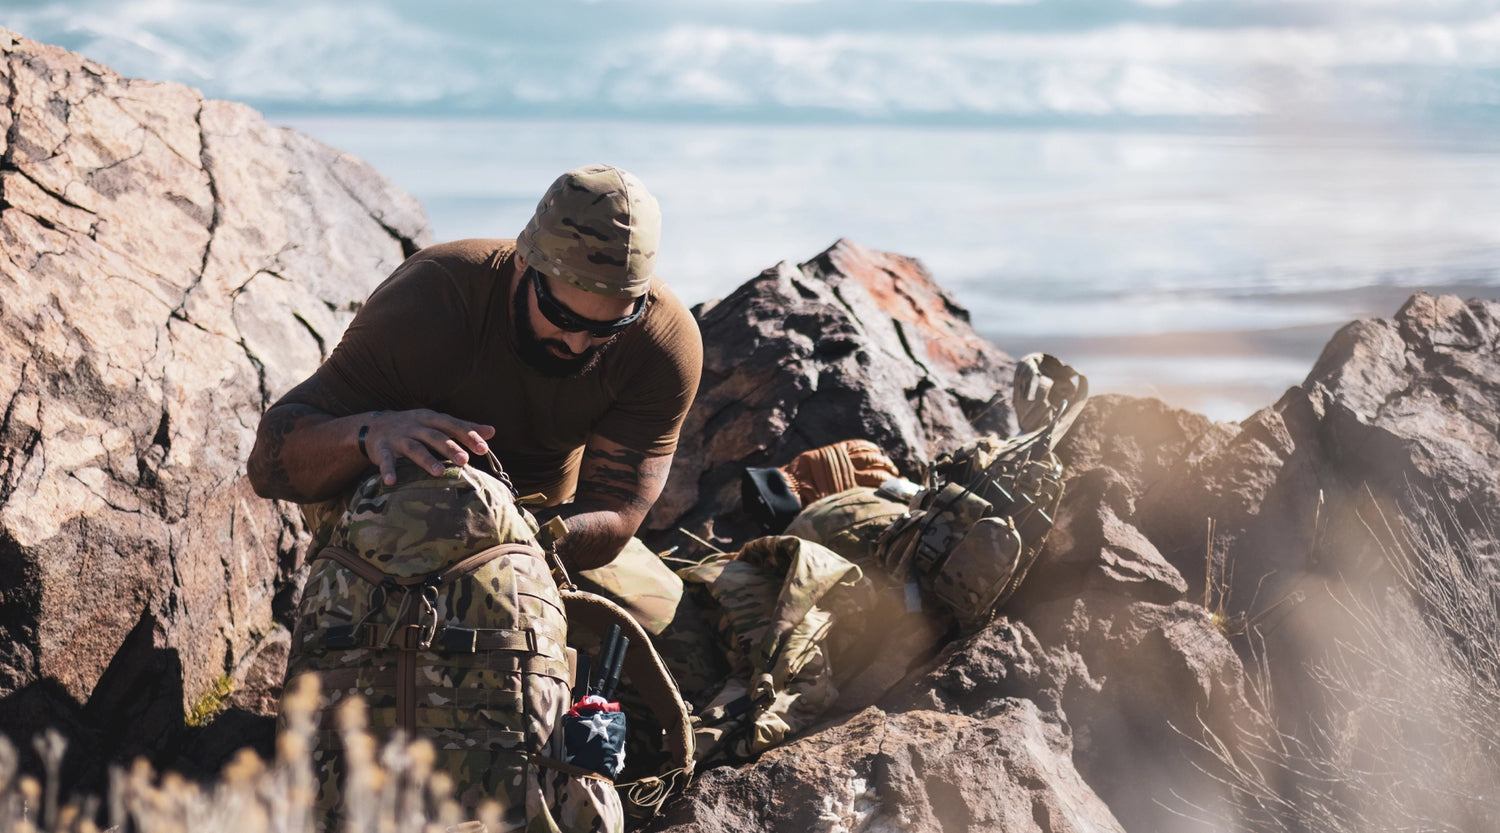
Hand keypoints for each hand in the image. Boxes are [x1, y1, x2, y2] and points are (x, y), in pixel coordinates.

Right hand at [360, 409, 495, 485]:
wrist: (373, 426)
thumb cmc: (415, 427)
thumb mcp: (437, 424)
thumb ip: (463, 428)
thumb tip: (491, 431)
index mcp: (431, 419)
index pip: (452, 426)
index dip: (468, 436)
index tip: (484, 448)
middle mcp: (416, 426)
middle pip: (436, 436)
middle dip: (450, 448)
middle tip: (465, 460)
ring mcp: (398, 437)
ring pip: (414, 448)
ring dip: (426, 460)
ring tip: (439, 472)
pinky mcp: (382, 449)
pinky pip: (385, 460)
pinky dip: (388, 470)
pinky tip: (392, 481)